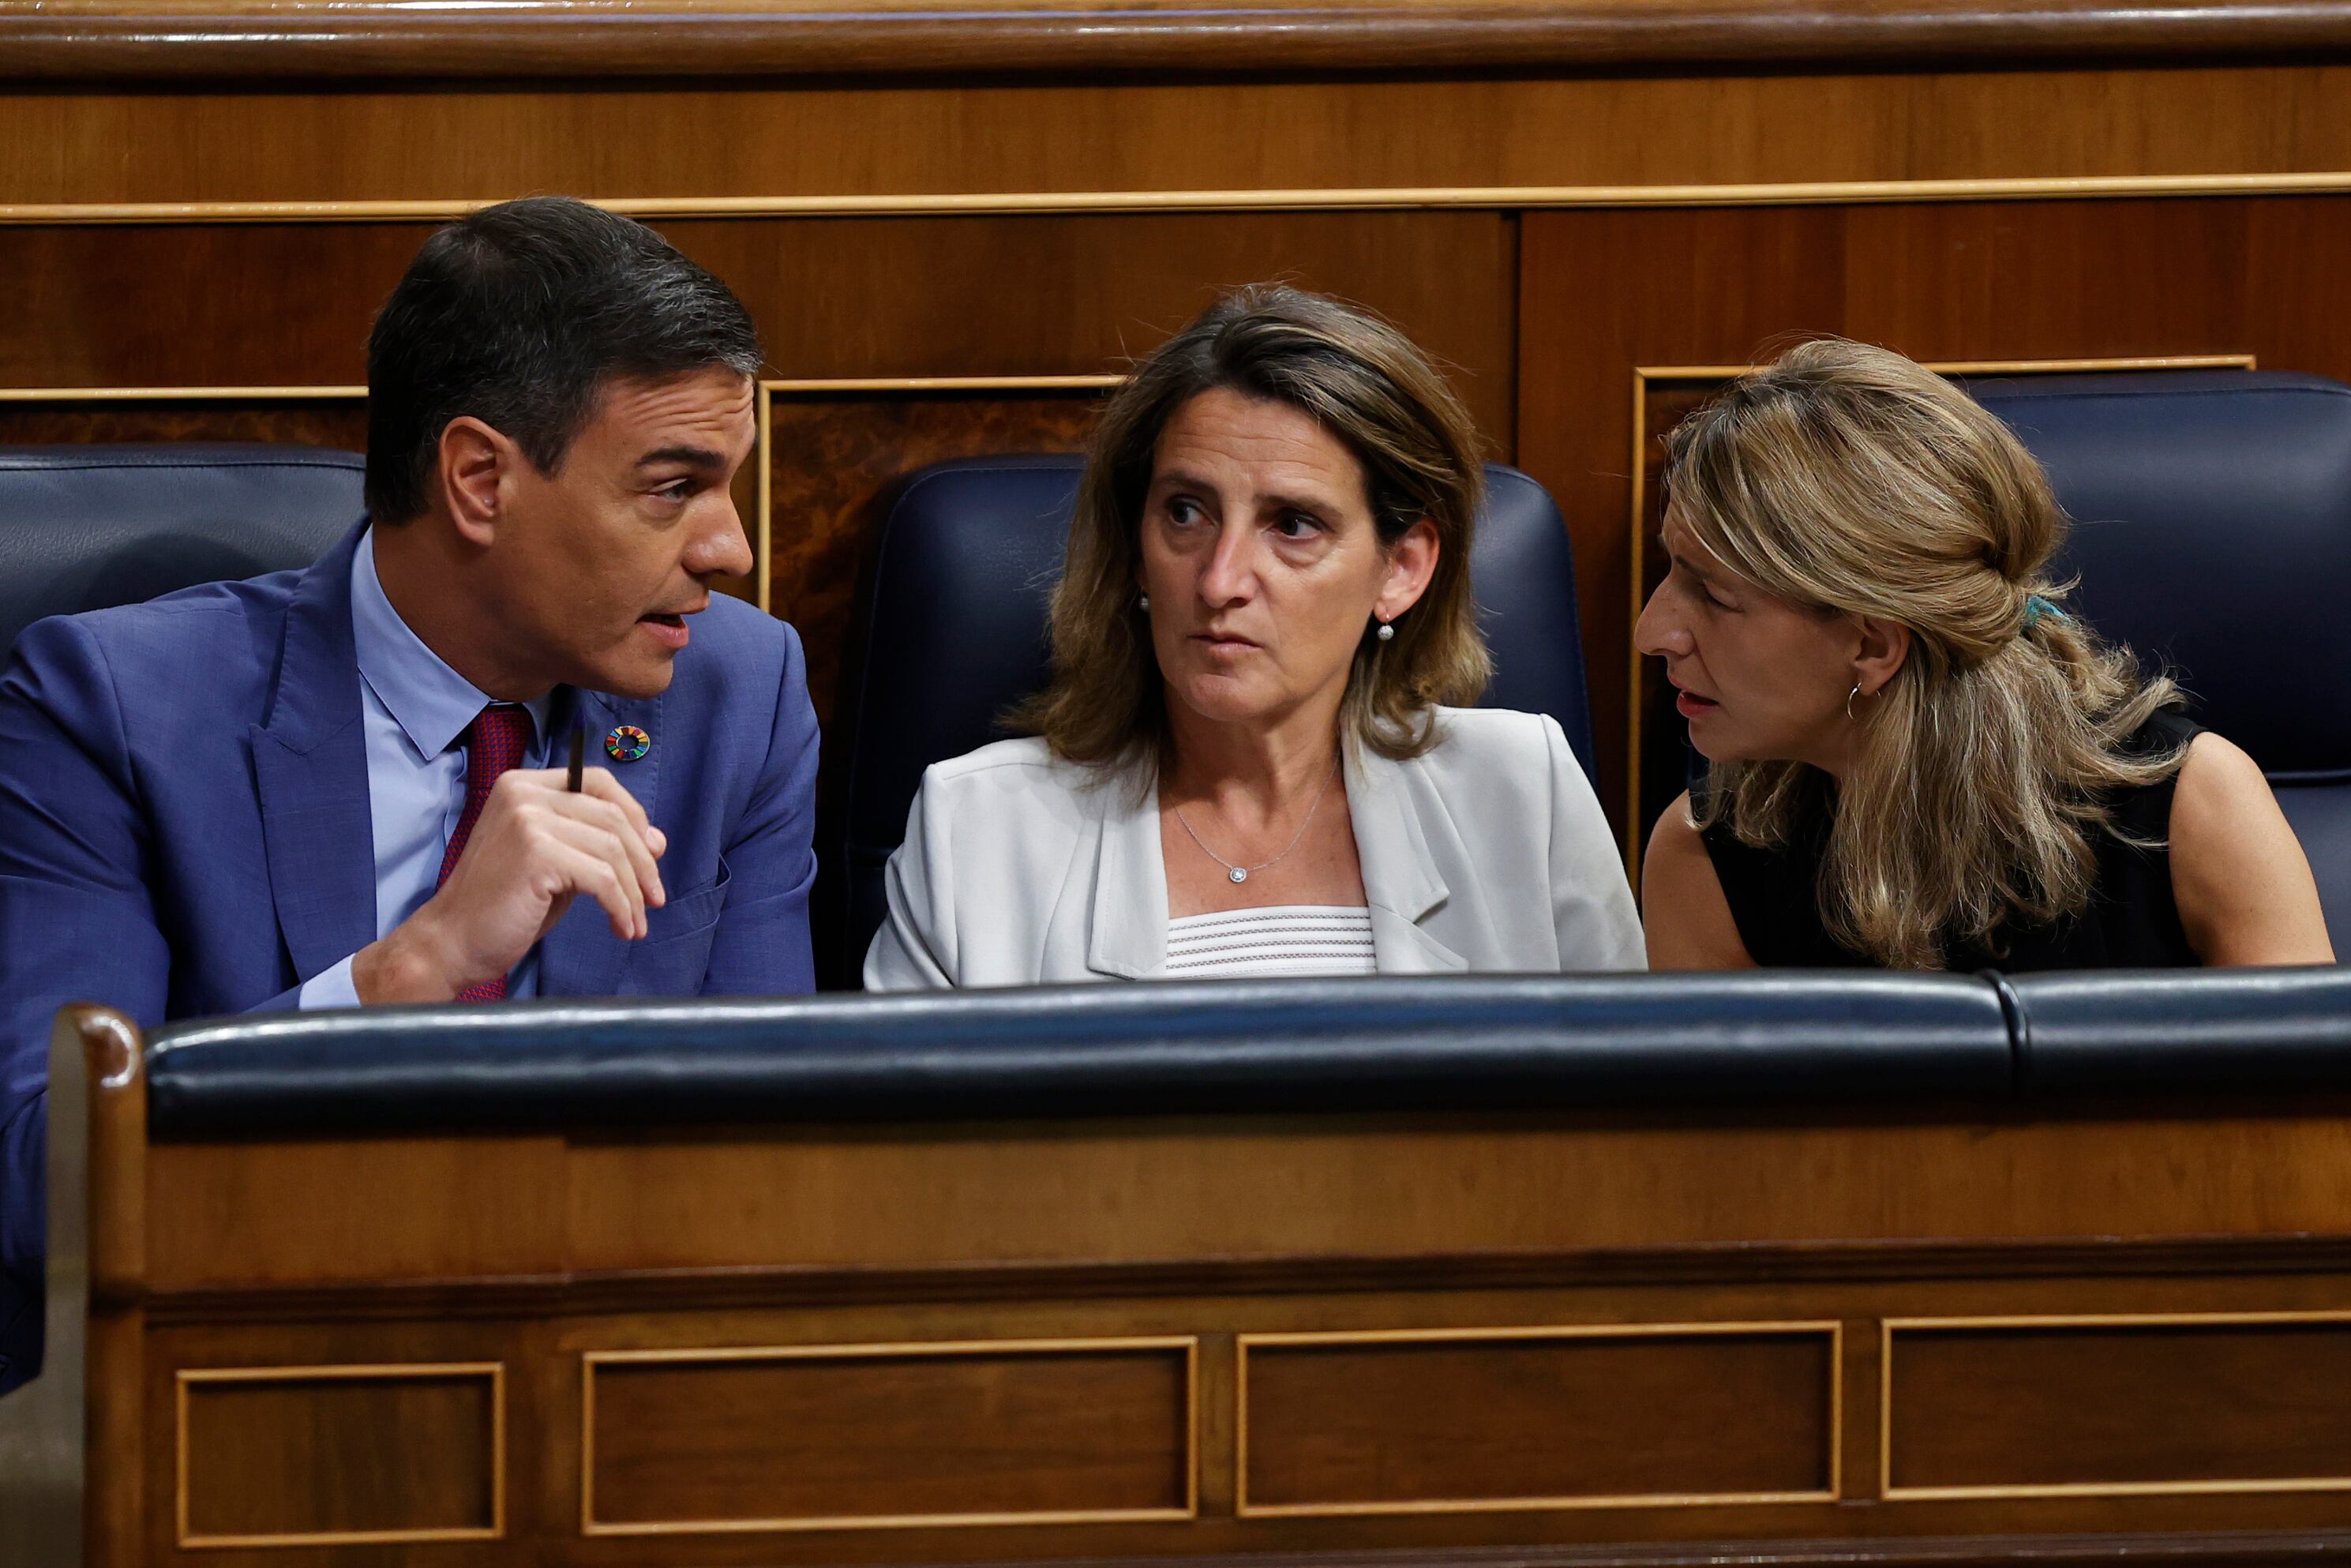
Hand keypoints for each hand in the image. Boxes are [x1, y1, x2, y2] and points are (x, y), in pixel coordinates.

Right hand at [352, 767, 666, 1002]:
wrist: (452, 943)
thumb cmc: (504, 905)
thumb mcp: (559, 865)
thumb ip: (598, 845)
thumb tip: (657, 841)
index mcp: (524, 786)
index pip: (598, 781)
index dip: (634, 815)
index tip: (651, 854)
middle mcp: (524, 793)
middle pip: (612, 816)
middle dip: (644, 861)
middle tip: (655, 898)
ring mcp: (527, 820)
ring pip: (612, 849)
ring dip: (634, 891)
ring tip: (636, 922)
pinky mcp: (535, 853)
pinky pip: (601, 877)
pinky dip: (620, 906)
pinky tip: (621, 927)